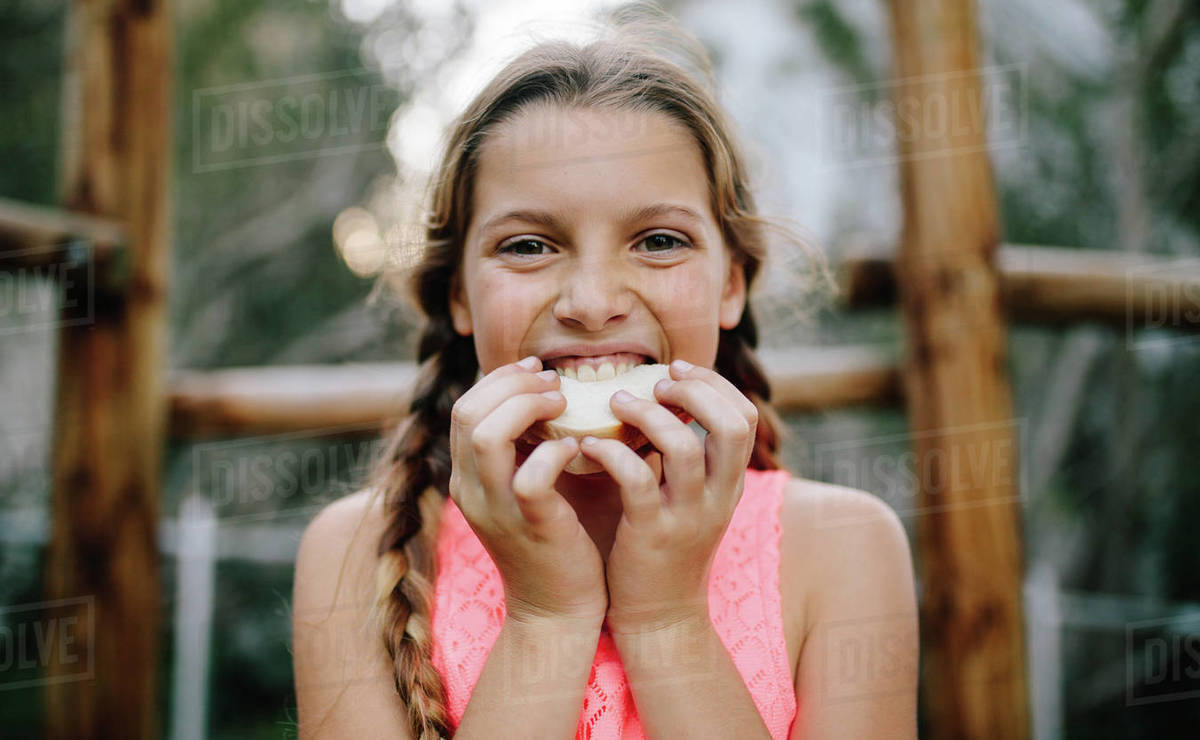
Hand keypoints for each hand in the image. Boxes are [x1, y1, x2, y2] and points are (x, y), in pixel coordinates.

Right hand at [449, 356, 607, 626]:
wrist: (559, 612)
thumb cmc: (556, 541)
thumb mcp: (530, 489)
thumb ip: (531, 446)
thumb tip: (557, 393)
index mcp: (467, 478)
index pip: (464, 408)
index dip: (499, 380)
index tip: (538, 371)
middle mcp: (471, 491)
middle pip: (468, 412)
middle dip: (512, 384)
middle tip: (555, 383)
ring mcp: (497, 510)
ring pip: (487, 435)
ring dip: (528, 407)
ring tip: (564, 405)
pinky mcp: (530, 527)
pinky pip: (531, 476)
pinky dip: (555, 452)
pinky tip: (578, 448)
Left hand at [577, 360, 758, 633]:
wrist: (659, 618)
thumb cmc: (664, 547)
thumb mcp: (690, 499)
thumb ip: (685, 456)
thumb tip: (661, 399)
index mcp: (729, 483)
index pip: (744, 417)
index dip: (713, 384)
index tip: (675, 370)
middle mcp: (718, 497)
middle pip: (732, 425)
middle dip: (694, 391)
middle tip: (654, 382)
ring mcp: (687, 517)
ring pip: (682, 447)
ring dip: (647, 414)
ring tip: (615, 403)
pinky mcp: (650, 535)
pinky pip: (636, 480)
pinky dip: (610, 452)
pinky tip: (586, 445)